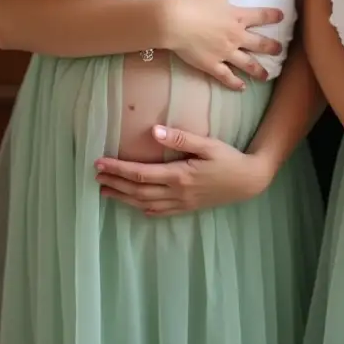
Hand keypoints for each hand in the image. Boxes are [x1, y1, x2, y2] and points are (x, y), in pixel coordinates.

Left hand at [94, 125, 272, 214]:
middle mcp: (176, 193)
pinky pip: (159, 212)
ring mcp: (181, 203)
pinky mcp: (187, 208)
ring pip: (144, 204)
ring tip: (105, 191)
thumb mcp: (208, 144)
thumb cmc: (229, 158)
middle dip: (115, 183)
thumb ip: (181, 138)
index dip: (118, 169)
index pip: (140, 174)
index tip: (100, 163)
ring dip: (123, 198)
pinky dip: (142, 208)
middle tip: (95, 176)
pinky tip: (136, 205)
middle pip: (137, 191)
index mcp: (179, 176)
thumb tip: (154, 131)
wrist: (249, 181)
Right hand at [167, 0, 283, 90]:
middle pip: (259, 43)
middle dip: (272, 47)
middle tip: (279, 50)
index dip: (273, 16)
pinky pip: (227, 77)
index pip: (261, 16)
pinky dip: (235, 83)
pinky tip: (241, 87)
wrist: (175, 20)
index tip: (282, 17)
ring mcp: (225, 53)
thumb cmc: (194, 1)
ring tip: (266, 76)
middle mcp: (236, 36)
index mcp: (238, 17)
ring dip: (259, 70)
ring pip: (248, 64)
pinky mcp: (213, 65)